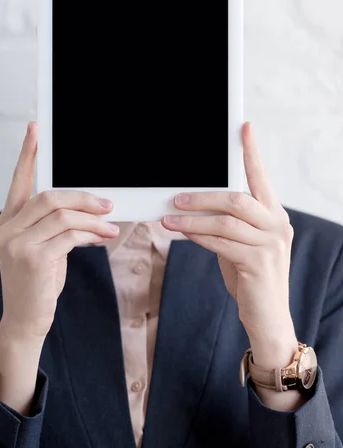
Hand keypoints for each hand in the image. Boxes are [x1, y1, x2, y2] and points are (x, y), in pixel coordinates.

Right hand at [0, 121, 118, 341]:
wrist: (25, 319)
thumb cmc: (38, 281)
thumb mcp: (44, 247)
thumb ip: (57, 225)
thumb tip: (90, 207)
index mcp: (9, 221)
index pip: (19, 182)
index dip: (27, 155)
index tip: (34, 130)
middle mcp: (8, 228)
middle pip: (49, 196)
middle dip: (83, 196)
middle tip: (107, 203)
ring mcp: (17, 244)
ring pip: (62, 215)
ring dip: (93, 219)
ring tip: (111, 225)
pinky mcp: (33, 259)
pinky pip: (69, 236)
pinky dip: (92, 234)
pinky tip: (104, 237)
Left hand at [162, 122, 296, 370]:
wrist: (268, 318)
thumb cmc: (251, 276)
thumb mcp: (241, 244)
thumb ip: (227, 223)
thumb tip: (194, 204)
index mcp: (274, 215)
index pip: (261, 178)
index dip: (252, 152)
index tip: (243, 128)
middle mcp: (277, 225)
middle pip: (236, 198)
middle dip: (202, 195)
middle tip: (176, 196)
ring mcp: (270, 245)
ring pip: (225, 221)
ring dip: (192, 218)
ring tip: (169, 217)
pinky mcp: (259, 264)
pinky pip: (221, 244)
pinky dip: (198, 237)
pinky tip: (183, 234)